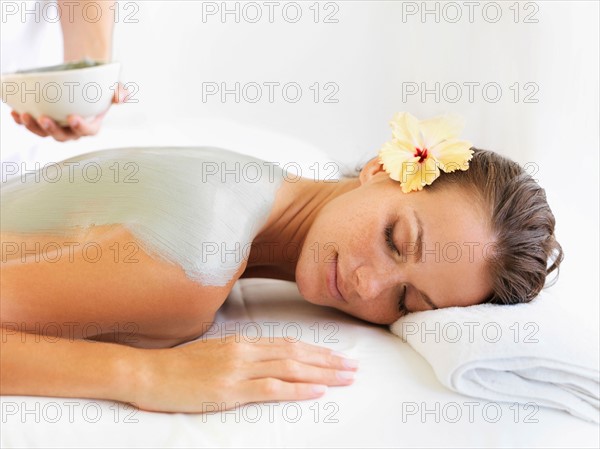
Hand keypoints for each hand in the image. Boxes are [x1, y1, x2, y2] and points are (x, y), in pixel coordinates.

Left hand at [10, 83, 128, 141]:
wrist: (83, 79)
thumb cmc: (99, 86)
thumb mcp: (114, 86)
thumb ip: (120, 91)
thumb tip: (120, 97)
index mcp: (91, 125)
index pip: (88, 131)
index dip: (80, 128)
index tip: (72, 117)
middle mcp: (73, 130)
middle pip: (63, 136)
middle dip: (52, 130)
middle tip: (44, 118)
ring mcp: (57, 126)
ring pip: (44, 133)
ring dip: (34, 128)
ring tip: (24, 115)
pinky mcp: (43, 120)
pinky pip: (32, 125)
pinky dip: (22, 122)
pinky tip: (15, 113)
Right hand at [129, 336, 358, 412]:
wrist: (147, 373)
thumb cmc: (179, 366)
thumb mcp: (215, 352)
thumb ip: (242, 353)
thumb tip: (266, 359)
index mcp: (242, 341)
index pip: (288, 343)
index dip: (316, 350)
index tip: (337, 356)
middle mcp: (245, 350)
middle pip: (296, 353)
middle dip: (328, 361)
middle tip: (353, 367)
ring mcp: (238, 369)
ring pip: (290, 368)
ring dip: (322, 373)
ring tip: (345, 377)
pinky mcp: (230, 389)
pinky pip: (271, 388)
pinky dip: (297, 389)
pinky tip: (317, 391)